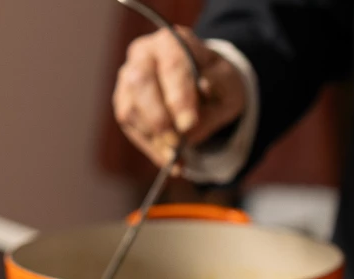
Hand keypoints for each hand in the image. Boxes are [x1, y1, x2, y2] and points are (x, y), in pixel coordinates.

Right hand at [113, 27, 246, 171]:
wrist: (204, 86)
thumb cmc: (217, 82)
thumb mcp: (228, 86)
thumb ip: (215, 94)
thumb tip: (195, 113)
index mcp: (172, 42)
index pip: (172, 66)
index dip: (179, 97)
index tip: (190, 124)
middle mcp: (143, 55)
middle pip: (140, 84)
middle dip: (159, 119)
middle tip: (178, 145)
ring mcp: (128, 79)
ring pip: (130, 109)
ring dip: (154, 139)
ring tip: (178, 158)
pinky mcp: (125, 103)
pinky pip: (131, 128)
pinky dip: (151, 148)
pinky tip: (170, 161)